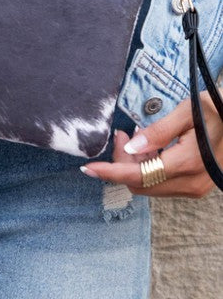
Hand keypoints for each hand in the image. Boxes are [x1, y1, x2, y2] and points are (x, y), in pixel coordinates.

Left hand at [80, 91, 222, 197]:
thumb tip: (130, 147)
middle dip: (122, 162)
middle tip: (122, 135)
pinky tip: (150, 148)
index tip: (87, 168)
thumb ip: (158, 131)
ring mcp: (194, 188)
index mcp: (188, 163)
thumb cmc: (218, 110)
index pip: (138, 175)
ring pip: (149, 185)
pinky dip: (148, 168)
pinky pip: (161, 183)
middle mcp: (191, 183)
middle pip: (140, 183)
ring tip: (135, 138)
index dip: (110, 172)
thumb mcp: (188, 111)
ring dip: (134, 165)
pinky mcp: (195, 187)